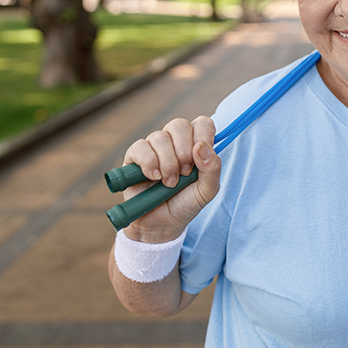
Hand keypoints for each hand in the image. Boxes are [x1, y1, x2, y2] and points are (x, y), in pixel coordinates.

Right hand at [121, 116, 220, 243]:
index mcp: (196, 144)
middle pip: (180, 125)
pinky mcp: (135, 155)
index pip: (202, 123)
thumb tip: (201, 146)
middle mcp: (175, 141)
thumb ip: (212, 168)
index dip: (203, 137)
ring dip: (167, 163)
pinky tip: (153, 177)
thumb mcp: (207, 190)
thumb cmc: (186, 203)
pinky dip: (149, 163)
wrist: (161, 224)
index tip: (200, 159)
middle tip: (185, 173)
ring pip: (160, 137)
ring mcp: (154, 146)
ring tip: (169, 183)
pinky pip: (141, 147)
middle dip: (184, 152)